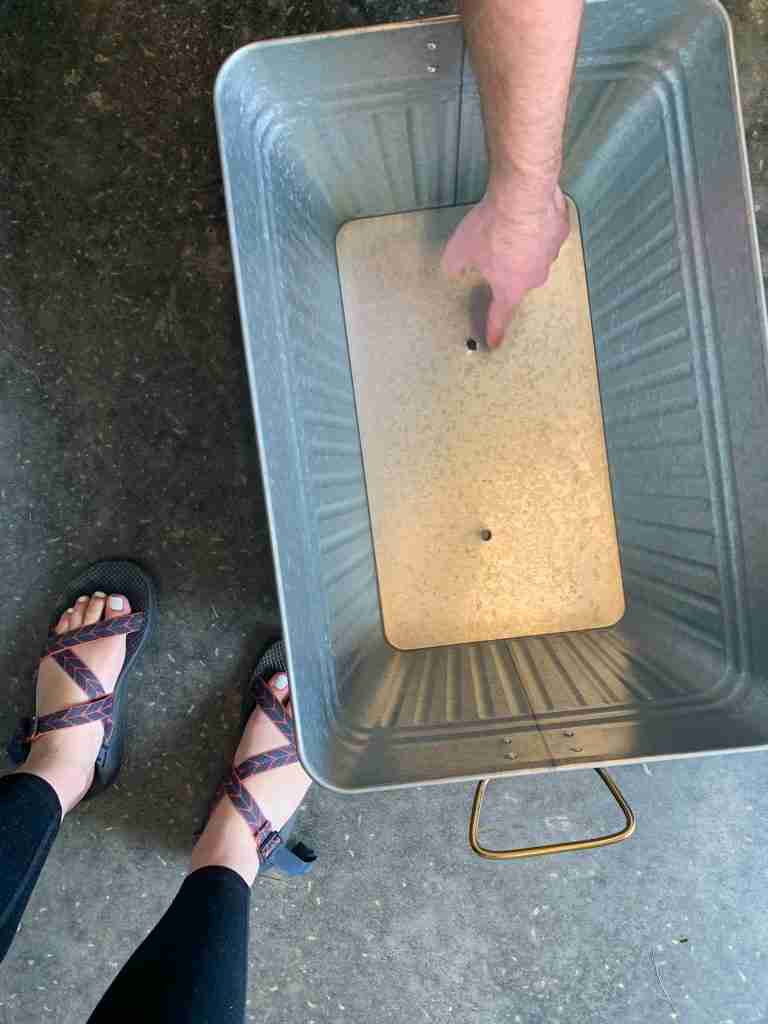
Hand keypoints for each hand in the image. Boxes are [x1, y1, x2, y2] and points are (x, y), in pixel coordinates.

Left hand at [441, 183, 569, 346]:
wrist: (524, 195)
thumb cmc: (491, 228)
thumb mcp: (459, 250)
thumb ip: (454, 266)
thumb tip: (454, 270)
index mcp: (511, 288)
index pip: (500, 316)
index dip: (495, 329)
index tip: (494, 343)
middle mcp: (535, 276)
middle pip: (519, 279)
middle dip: (508, 268)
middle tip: (495, 248)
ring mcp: (552, 253)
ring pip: (535, 255)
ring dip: (524, 246)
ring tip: (510, 225)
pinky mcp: (562, 230)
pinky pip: (547, 231)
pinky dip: (538, 226)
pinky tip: (527, 212)